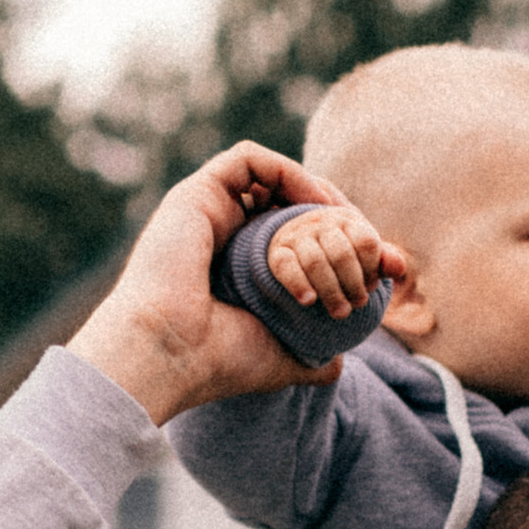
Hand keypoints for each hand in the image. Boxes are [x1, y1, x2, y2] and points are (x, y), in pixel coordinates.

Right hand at [72, 144, 398, 425]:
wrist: (169, 353)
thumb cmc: (216, 362)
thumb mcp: (278, 358)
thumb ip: (308, 361)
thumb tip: (335, 368)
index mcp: (229, 267)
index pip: (282, 232)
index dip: (323, 233)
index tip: (359, 252)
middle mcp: (214, 233)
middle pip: (279, 199)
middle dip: (324, 207)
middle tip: (358, 228)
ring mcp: (203, 210)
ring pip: (266, 175)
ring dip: (310, 186)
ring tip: (340, 214)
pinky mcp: (195, 192)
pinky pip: (248, 159)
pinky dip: (286, 170)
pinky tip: (313, 201)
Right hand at [267, 199, 389, 319]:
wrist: (297, 245)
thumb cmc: (339, 253)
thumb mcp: (362, 255)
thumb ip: (382, 261)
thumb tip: (398, 268)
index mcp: (347, 221)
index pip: (366, 242)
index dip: (372, 270)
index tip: (372, 286)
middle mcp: (321, 223)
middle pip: (342, 254)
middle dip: (353, 285)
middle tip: (358, 305)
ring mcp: (297, 236)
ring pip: (315, 262)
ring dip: (331, 292)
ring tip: (341, 313)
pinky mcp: (277, 252)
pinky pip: (286, 266)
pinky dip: (298, 285)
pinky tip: (309, 301)